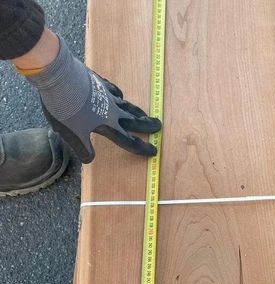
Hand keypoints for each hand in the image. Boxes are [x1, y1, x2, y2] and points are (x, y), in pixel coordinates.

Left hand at [25, 36, 160, 162]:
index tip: (153, 151)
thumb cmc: (65, 108)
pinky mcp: (97, 81)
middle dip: (146, 125)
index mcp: (108, 125)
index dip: (141, 148)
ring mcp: (106, 93)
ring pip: (126, 104)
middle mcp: (112, 109)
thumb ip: (83, 148)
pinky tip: (119, 94)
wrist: (58, 75)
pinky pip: (113, 90)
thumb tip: (90, 160)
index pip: (129, 140)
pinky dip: (118, 95)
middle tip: (158, 126)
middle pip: (133, 120)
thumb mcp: (71, 135)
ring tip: (143, 113)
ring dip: (136, 110)